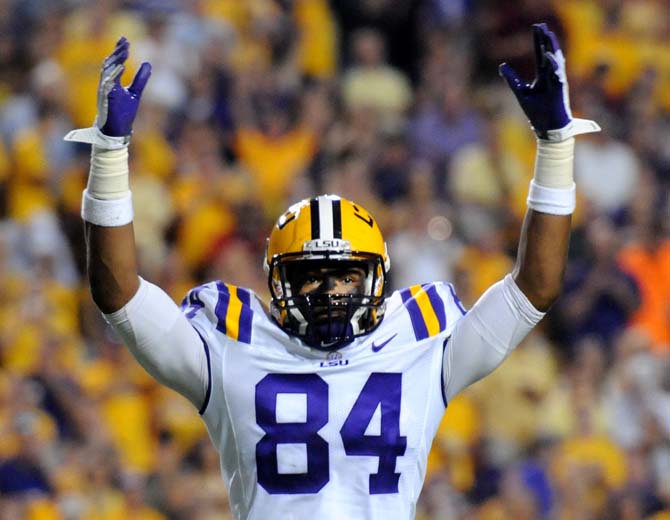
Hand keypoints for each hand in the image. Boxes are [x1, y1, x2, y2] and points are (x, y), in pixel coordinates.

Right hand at [64, 37, 150, 147]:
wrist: (117, 130)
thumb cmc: (123, 112)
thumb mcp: (135, 92)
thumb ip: (140, 78)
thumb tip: (148, 63)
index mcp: (112, 81)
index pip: (114, 62)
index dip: (118, 50)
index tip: (125, 39)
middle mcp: (106, 83)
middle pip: (109, 62)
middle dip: (117, 51)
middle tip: (125, 41)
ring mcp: (105, 90)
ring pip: (107, 70)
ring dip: (116, 59)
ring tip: (125, 50)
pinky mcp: (106, 98)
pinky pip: (107, 83)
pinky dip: (114, 74)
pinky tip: (121, 66)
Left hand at [499, 23, 599, 140]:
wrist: (546, 127)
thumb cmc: (536, 112)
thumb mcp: (520, 92)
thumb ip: (512, 79)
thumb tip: (502, 66)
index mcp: (543, 77)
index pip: (540, 55)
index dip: (538, 42)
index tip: (537, 28)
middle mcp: (551, 76)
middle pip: (548, 54)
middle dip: (544, 40)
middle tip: (541, 25)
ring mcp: (556, 82)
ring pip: (555, 60)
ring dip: (551, 47)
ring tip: (547, 34)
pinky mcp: (559, 89)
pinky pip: (557, 74)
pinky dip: (552, 64)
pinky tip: (547, 54)